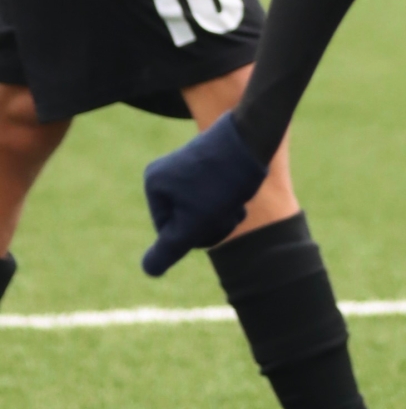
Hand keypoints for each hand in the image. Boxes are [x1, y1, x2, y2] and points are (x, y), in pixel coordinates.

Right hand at [143, 112, 268, 276]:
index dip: (198, 234)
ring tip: (237, 197)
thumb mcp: (194, 223)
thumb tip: (148, 270)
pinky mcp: (209, 166)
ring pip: (206, 213)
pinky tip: (242, 190)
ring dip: (226, 214)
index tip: (212, 214)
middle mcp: (166, 174)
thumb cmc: (222, 182)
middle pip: (189, 223)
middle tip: (228, 207)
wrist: (254, 138)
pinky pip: (216, 198)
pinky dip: (231, 200)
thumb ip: (170, 249)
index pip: (172, 234)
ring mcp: (189, 169)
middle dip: (213, 224)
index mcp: (154, 185)